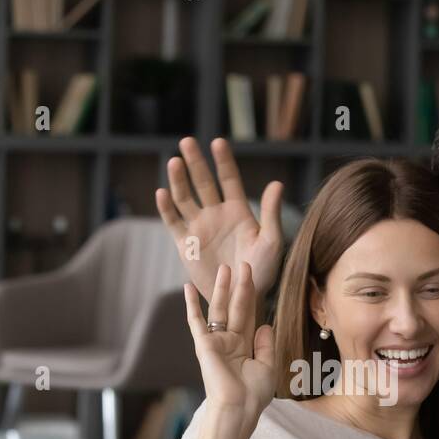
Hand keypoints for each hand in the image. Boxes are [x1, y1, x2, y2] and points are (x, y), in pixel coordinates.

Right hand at [158, 137, 283, 301]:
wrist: (240, 297)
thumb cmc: (261, 272)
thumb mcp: (270, 241)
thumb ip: (271, 213)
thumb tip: (276, 183)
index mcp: (238, 211)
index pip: (229, 180)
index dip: (223, 161)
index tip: (217, 142)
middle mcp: (216, 214)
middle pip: (203, 182)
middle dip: (195, 162)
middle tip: (187, 141)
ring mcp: (199, 227)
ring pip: (185, 198)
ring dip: (178, 180)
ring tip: (174, 162)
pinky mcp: (185, 244)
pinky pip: (173, 222)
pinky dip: (166, 208)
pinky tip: (162, 193)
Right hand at [182, 262, 276, 433]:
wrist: (238, 408)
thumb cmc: (253, 394)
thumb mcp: (268, 366)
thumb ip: (266, 344)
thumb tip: (266, 324)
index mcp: (245, 346)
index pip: (249, 316)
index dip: (252, 297)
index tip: (254, 278)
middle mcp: (230, 341)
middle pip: (236, 307)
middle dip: (240, 286)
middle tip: (244, 264)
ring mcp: (216, 341)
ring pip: (219, 308)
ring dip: (221, 288)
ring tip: (225, 267)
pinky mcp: (204, 344)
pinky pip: (196, 321)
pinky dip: (191, 304)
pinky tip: (188, 287)